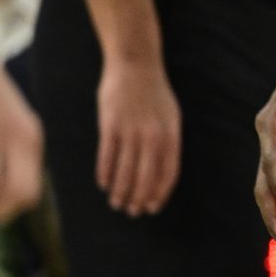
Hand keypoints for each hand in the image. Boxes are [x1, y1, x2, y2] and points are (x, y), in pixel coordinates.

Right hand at [97, 55, 181, 216]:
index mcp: (171, 135)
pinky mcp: (110, 125)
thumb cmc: (155, 93)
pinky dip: (105, 174)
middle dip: (139, 198)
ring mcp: (130, 130)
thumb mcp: (171, 117)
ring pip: (125, 171)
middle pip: (146, 177)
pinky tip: (103, 184)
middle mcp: (153, 136)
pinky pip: (107, 156)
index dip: (160, 193)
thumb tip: (163, 173)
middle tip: (132, 211)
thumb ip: (168, 143)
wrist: (135, 65)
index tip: (153, 207)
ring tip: (116, 203)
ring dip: (120, 191)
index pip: (169, 173)